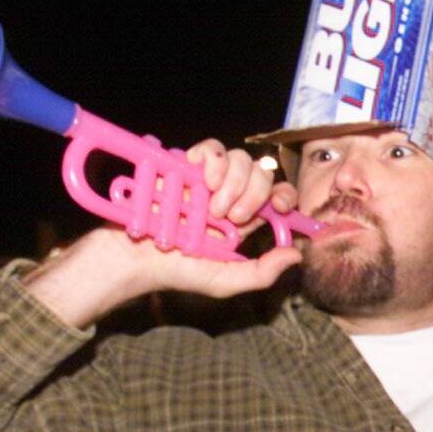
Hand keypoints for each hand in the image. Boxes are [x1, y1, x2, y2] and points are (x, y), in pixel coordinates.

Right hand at [23, 140, 302, 327]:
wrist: (136, 256)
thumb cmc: (178, 272)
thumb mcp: (225, 282)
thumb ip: (262, 273)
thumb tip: (296, 254)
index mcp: (244, 220)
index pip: (278, 196)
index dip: (285, 196)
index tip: (279, 208)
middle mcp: (230, 195)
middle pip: (263, 173)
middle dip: (254, 194)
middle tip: (231, 217)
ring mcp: (209, 178)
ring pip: (241, 158)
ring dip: (234, 181)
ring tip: (211, 206)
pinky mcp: (187, 165)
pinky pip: (212, 148)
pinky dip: (213, 160)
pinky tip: (203, 182)